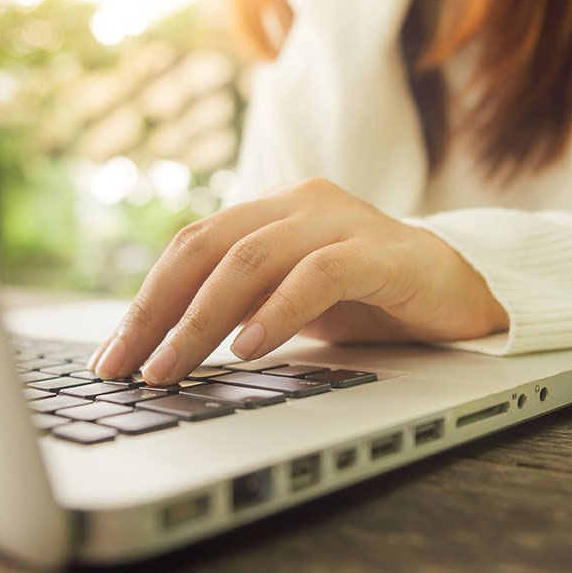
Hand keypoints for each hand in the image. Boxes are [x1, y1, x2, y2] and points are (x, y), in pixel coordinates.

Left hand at [88, 178, 507, 384]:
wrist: (460, 294)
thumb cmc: (368, 301)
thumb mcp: (289, 305)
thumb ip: (237, 309)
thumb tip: (161, 352)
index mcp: (270, 212)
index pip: (189, 248)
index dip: (145, 301)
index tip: (111, 356)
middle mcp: (299, 204)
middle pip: (207, 248)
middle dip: (157, 312)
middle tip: (125, 367)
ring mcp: (341, 220)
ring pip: (252, 259)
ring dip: (202, 319)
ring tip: (172, 368)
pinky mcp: (383, 250)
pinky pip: (320, 274)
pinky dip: (279, 310)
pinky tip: (250, 348)